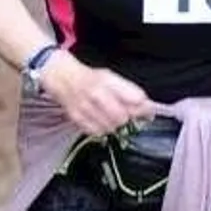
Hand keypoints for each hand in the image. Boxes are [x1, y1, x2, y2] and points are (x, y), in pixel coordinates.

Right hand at [37, 52, 151, 136]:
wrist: (62, 78)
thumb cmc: (89, 78)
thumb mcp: (111, 77)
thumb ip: (130, 92)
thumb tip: (147, 107)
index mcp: (108, 81)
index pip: (135, 98)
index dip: (144, 108)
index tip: (147, 111)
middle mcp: (97, 94)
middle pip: (123, 117)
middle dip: (128, 118)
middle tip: (126, 114)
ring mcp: (86, 107)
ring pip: (111, 127)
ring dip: (115, 125)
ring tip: (111, 116)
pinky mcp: (77, 119)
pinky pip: (97, 132)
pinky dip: (102, 129)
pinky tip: (101, 121)